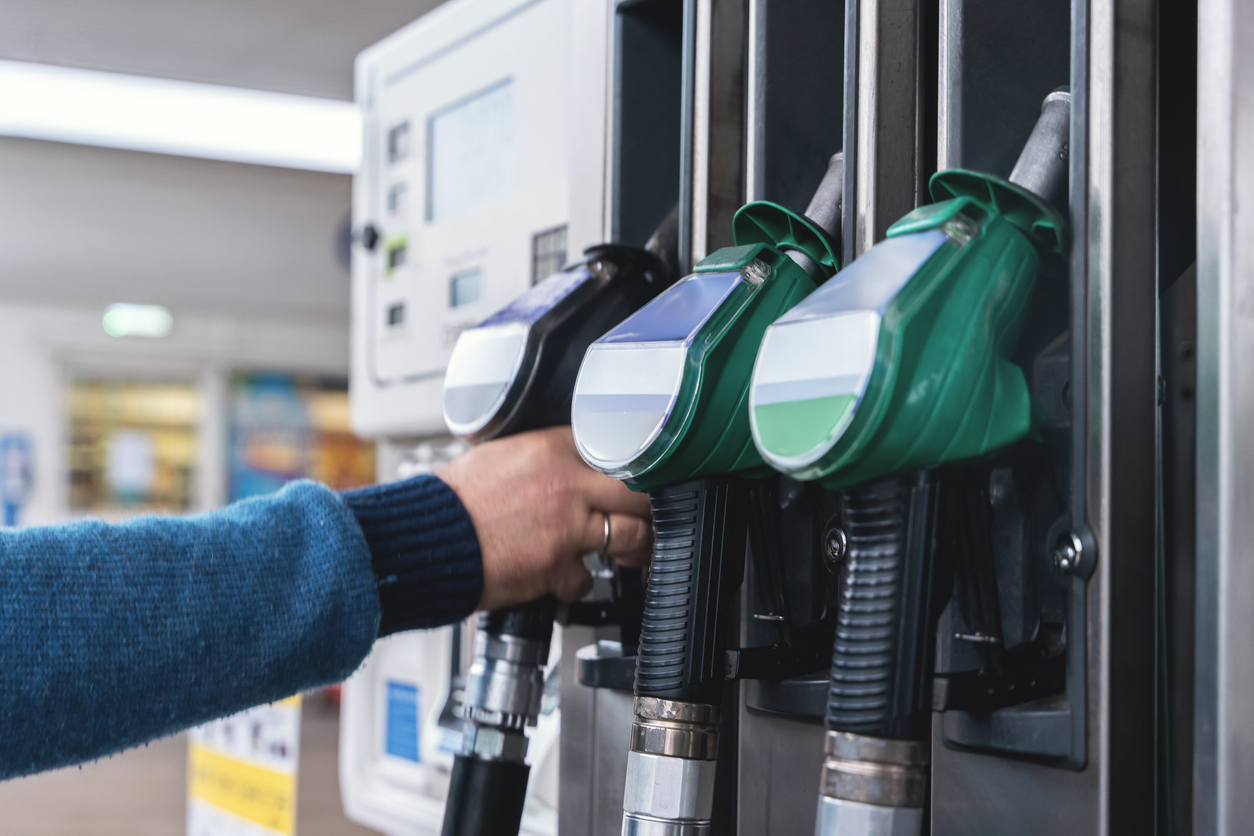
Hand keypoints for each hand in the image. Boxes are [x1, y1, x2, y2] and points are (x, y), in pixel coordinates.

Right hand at [437, 426, 652, 610]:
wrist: (425, 539)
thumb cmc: (453, 502)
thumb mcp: (499, 456)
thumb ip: (541, 457)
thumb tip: (565, 462)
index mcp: (552, 448)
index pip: (615, 449)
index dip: (632, 467)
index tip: (636, 478)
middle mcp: (566, 484)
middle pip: (637, 492)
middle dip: (646, 508)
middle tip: (645, 517)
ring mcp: (566, 526)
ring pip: (629, 536)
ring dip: (632, 548)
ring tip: (628, 552)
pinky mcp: (556, 566)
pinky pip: (587, 579)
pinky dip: (579, 582)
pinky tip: (568, 577)